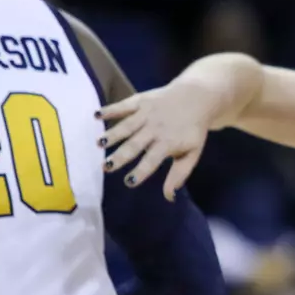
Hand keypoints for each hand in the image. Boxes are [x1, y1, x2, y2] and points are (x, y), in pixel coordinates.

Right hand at [99, 82, 226, 199]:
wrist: (198, 98)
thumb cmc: (192, 130)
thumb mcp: (192, 153)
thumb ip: (179, 174)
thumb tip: (169, 197)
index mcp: (168, 143)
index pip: (152, 160)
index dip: (141, 171)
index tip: (129, 182)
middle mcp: (156, 128)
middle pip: (135, 144)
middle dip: (121, 156)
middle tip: (106, 167)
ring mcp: (147, 113)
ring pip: (127, 126)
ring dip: (112, 134)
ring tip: (99, 144)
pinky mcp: (141, 100)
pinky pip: (124, 105)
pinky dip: (110, 110)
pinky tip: (96, 116)